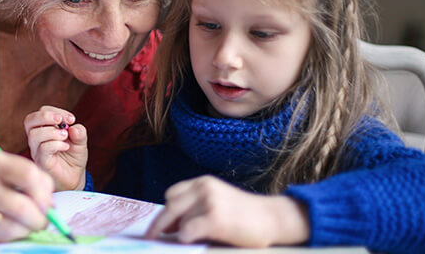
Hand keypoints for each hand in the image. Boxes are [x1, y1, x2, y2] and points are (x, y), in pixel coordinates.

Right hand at [0, 148, 53, 241]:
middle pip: (23, 205)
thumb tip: (50, 206)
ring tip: (25, 225)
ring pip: (13, 225)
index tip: (48, 203)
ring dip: (27, 229)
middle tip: (41, 221)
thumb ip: (26, 180)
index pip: (29, 174)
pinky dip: (11, 235)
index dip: (45, 193)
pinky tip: (7, 228)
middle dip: (40, 219)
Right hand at [24, 105, 87, 190]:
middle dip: (46, 116)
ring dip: (52, 132)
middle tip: (61, 121)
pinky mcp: (42, 162)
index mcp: (44, 129)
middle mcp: (37, 139)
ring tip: (65, 136)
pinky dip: (56, 144)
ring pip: (34, 135)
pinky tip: (66, 147)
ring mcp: (37, 151)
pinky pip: (43, 149)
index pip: (42, 112)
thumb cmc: (73, 158)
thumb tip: (73, 127)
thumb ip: (79, 132)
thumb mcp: (80, 142)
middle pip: (29, 120)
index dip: (55, 111)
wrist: (74, 178)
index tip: (71, 119)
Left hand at [145, 175, 309, 247]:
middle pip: (170, 207)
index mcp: (203, 182)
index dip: (167, 211)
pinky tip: (193, 241)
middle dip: (159, 225)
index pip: (172, 194)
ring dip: (182, 233)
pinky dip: (186, 238)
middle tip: (151, 238)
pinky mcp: (215, 218)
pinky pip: (187, 231)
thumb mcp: (218, 202)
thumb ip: (195, 208)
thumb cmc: (245, 215)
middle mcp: (204, 188)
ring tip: (196, 238)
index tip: (159, 226)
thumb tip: (169, 227)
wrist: (274, 219)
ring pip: (179, 221)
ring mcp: (209, 202)